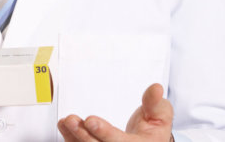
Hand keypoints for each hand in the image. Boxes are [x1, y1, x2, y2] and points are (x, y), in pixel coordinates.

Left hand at [56, 83, 173, 141]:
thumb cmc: (154, 129)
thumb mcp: (161, 114)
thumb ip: (155, 103)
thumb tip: (156, 88)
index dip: (104, 133)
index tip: (90, 120)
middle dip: (83, 135)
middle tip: (72, 120)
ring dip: (73, 137)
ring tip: (66, 121)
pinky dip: (70, 138)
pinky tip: (64, 126)